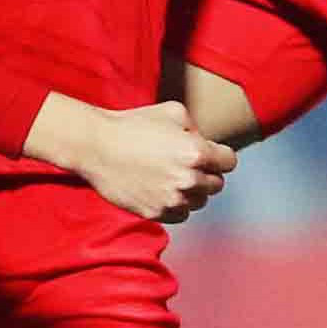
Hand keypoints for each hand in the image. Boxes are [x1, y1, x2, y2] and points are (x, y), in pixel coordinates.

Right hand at [46, 97, 236, 220]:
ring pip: (199, 202)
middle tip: (187, 165)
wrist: (97, 147)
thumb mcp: (173, 111)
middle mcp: (189, 179)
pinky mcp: (156, 213)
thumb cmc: (133, 125)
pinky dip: (176, 206)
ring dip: (192, 192)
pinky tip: (163, 191)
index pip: (229, 162)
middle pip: (216, 184)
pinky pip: (180, 215)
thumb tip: (205, 143)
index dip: (220, 156)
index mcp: (196, 152)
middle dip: (206, 174)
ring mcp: (172, 199)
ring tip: (173, 178)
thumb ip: (197, 128)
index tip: (210, 155)